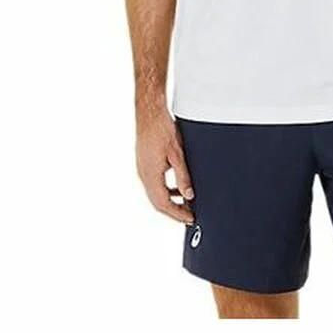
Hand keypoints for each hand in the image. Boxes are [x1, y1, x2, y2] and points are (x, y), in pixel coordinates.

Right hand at [135, 105, 194, 223]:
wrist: (149, 114)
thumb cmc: (162, 129)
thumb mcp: (177, 154)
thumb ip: (183, 177)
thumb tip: (188, 195)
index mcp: (151, 175)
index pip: (163, 204)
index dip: (177, 214)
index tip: (190, 219)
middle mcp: (144, 175)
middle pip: (157, 203)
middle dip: (174, 212)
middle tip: (189, 217)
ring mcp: (142, 169)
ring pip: (155, 194)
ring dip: (169, 202)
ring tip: (185, 205)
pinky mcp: (144, 164)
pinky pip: (154, 184)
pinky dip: (165, 191)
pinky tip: (176, 189)